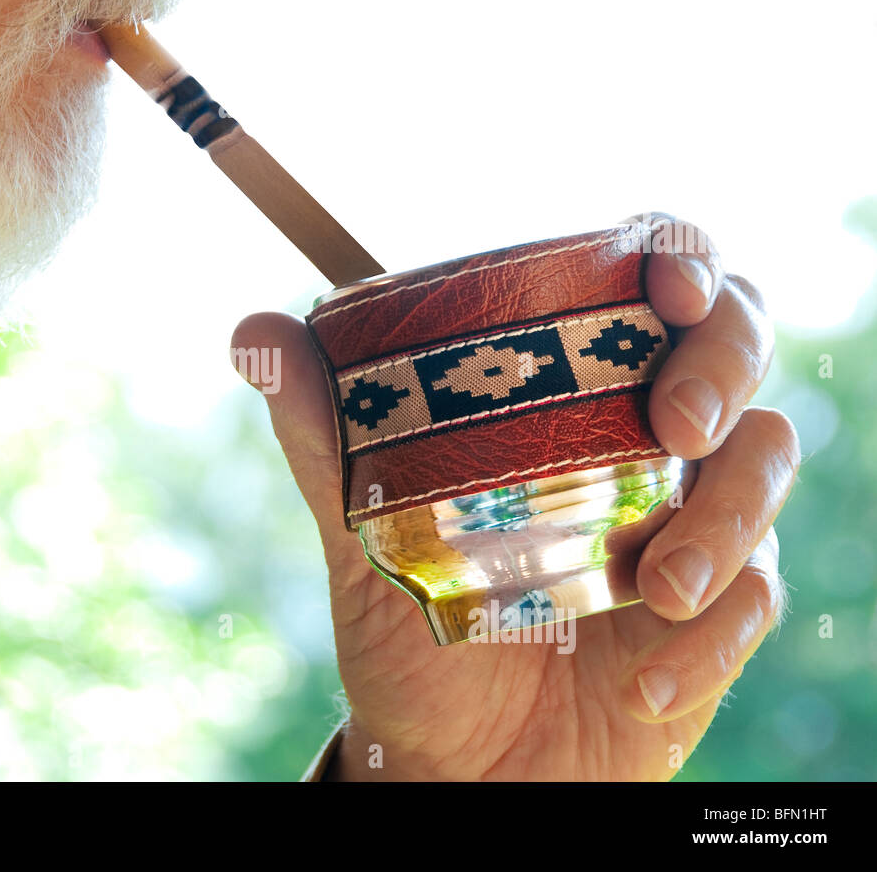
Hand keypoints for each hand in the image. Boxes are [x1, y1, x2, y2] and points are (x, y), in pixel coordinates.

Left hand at [231, 215, 799, 780]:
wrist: (452, 761)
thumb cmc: (413, 627)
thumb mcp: (361, 532)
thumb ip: (323, 438)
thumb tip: (251, 328)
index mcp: (566, 393)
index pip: (646, 283)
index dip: (678, 256)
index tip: (664, 284)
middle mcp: (639, 437)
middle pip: (736, 343)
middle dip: (724, 363)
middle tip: (676, 426)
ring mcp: (689, 516)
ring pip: (765, 461)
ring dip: (727, 521)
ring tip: (651, 590)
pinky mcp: (719, 609)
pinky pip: (757, 597)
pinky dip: (710, 639)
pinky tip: (640, 685)